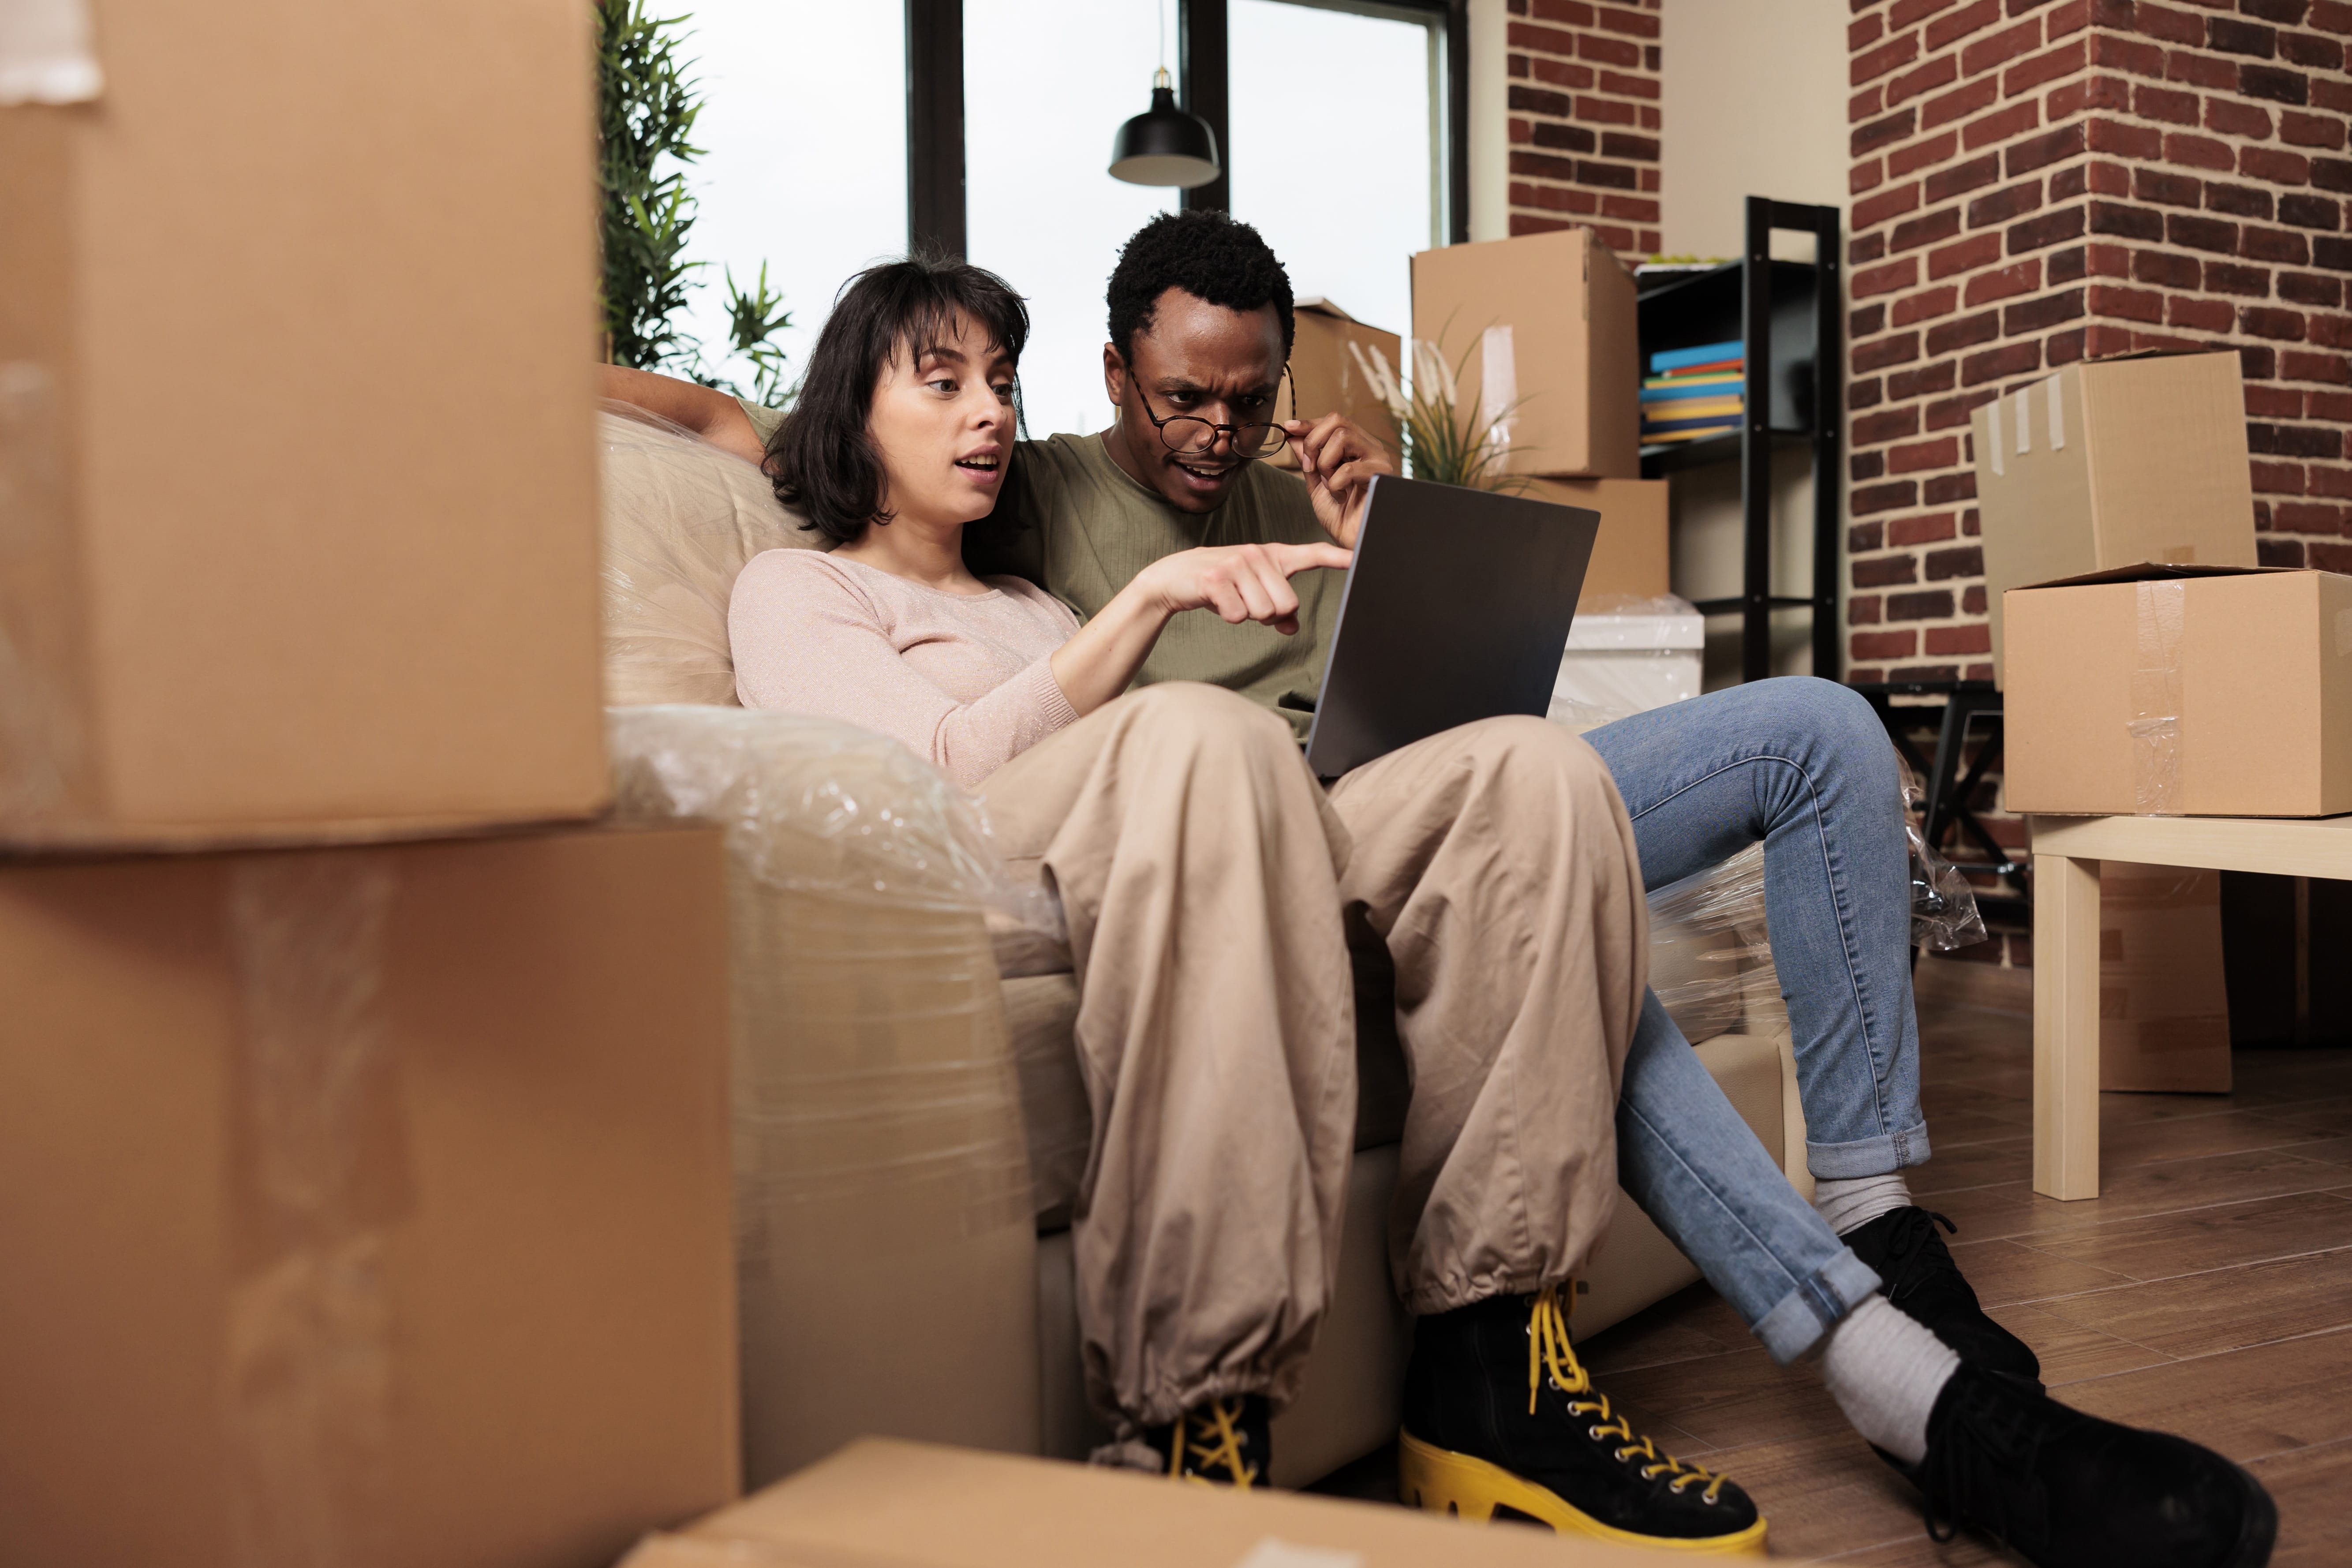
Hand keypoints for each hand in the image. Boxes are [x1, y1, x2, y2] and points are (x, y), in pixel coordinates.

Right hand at [1137, 541, 1352, 635]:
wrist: (1175, 576)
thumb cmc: (1221, 585)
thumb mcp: (1252, 592)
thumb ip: (1277, 610)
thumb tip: (1293, 628)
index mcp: (1272, 555)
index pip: (1310, 554)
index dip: (1336, 558)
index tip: (1357, 558)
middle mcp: (1257, 554)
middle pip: (1287, 604)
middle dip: (1269, 615)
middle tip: (1247, 602)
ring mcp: (1237, 564)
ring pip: (1264, 613)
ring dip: (1247, 616)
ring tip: (1231, 599)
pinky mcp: (1217, 578)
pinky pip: (1238, 616)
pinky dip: (1228, 616)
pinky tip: (1216, 601)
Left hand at [1284, 413, 1398, 548]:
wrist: (1352, 543)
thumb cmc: (1341, 517)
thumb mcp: (1316, 483)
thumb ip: (1307, 458)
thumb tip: (1293, 434)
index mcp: (1357, 447)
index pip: (1334, 420)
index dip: (1309, 423)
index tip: (1289, 427)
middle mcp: (1370, 448)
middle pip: (1338, 421)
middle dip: (1313, 442)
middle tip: (1310, 467)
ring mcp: (1378, 460)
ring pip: (1343, 437)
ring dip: (1325, 463)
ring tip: (1329, 484)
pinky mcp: (1380, 476)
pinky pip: (1348, 469)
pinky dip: (1335, 485)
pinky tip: (1341, 497)